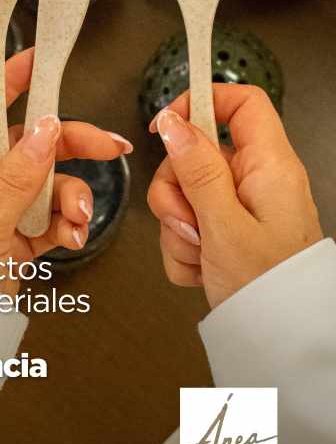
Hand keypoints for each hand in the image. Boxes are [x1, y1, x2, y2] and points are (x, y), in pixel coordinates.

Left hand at [0, 48, 131, 293]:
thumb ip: (18, 179)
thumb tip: (44, 128)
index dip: (7, 83)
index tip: (37, 59)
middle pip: (23, 147)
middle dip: (67, 148)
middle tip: (112, 147)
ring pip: (42, 184)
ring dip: (70, 198)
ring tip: (80, 221)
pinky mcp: (9, 239)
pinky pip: (44, 219)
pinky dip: (63, 225)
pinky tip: (74, 237)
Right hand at [147, 84, 322, 308]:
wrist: (279, 341)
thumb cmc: (267, 286)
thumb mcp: (223, 224)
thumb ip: (197, 169)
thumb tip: (174, 121)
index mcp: (268, 167)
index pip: (241, 103)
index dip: (201, 102)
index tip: (164, 125)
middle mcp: (255, 182)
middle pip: (196, 154)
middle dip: (175, 191)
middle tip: (187, 222)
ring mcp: (239, 208)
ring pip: (184, 194)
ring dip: (178, 226)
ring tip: (200, 253)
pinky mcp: (225, 232)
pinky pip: (187, 224)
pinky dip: (185, 249)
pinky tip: (203, 268)